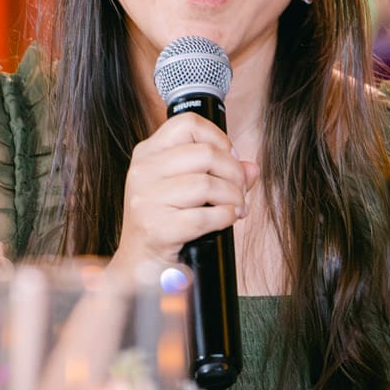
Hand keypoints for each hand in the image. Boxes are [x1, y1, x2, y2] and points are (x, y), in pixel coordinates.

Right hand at [112, 113, 259, 271]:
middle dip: (233, 173)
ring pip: (208, 183)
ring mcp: (146, 200)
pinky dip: (225, 217)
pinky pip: (205, 216)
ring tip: (236, 208)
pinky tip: (226, 220)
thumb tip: (251, 168)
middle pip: (205, 153)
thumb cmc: (162, 224)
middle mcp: (142, 172)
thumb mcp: (185, 190)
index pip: (188, 124)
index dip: (219, 138)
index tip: (230, 157)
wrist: (138, 265)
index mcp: (147, 154)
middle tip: (240, 191)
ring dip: (233, 197)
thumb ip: (218, 173)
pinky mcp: (157, 228)